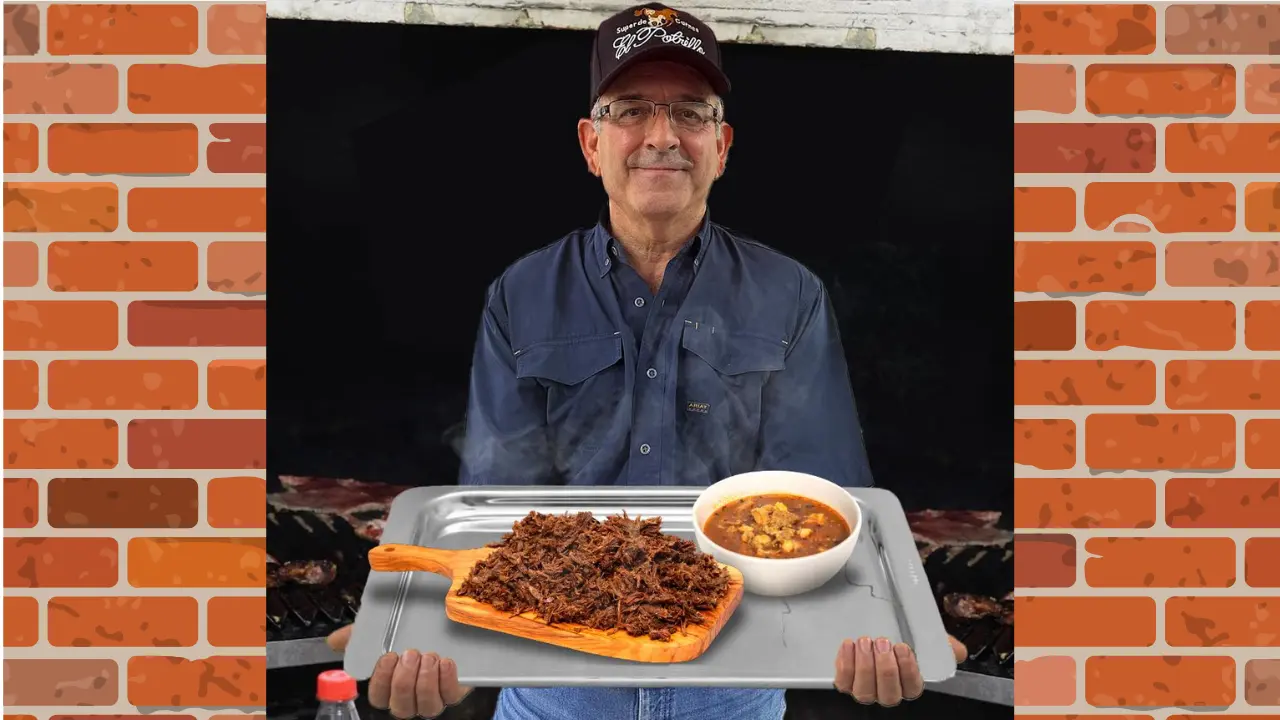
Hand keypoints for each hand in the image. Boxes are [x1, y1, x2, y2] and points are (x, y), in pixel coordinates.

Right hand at [326, 625, 472, 718]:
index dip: (382, 681)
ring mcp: (433, 697)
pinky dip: (447, 680)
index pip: (378, 698)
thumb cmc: (408, 633)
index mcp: (389, 687)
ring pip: (427, 706)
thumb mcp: (380, 631)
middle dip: (404, 681)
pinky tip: (445, 662)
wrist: (440, 626)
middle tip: (411, 654)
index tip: (388, 656)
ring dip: (426, 680)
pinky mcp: (454, 691)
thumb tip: (334, 641)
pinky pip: (450, 696)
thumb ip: (357, 637)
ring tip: (429, 656)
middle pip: (401, 706)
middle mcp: (410, 698)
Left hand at [832, 634, 966, 706]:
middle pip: (888, 694)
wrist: (875, 627)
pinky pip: (843, 682)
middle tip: (883, 643)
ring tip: (865, 642)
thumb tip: (957, 651)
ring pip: (864, 691)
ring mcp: (865, 689)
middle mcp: (887, 692)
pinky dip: (845, 664)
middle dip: (885, 668)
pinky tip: (849, 645)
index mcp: (908, 684)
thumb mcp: (925, 638)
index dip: (908, 670)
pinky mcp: (846, 682)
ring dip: (865, 666)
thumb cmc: (902, 635)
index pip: (912, 688)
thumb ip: (943, 645)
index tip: (903, 648)